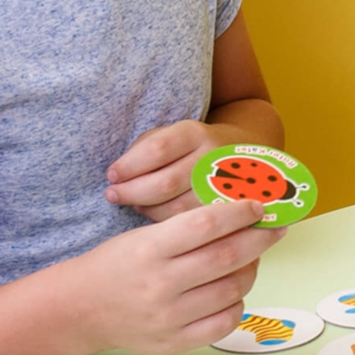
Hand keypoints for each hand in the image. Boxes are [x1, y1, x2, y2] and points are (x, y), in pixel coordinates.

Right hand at [64, 198, 282, 354]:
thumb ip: (190, 228)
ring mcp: (168, 317)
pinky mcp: (174, 343)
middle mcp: (159, 284)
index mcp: (149, 249)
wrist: (81, 308)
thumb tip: (245, 216)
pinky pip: (225, 322)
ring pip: (233, 289)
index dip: (239, 213)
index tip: (259, 207)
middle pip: (227, 257)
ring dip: (251, 270)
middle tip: (276, 229)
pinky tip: (233, 291)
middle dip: (260, 239)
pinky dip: (238, 303)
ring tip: (251, 259)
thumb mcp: (145, 235)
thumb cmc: (121, 264)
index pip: (205, 225)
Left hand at [105, 119, 237, 220]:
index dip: (129, 165)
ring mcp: (222, 185)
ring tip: (132, 202)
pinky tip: (151, 210)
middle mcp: (212, 158)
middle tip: (113, 194)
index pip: (158, 149)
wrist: (242, 154)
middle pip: (165, 182)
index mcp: (195, 133)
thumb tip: (119, 176)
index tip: (111, 175)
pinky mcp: (224, 208)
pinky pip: (187, 220)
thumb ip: (145, 149)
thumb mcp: (171, 133)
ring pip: (176, 207)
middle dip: (132, 191)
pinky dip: (162, 218)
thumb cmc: (191, 146)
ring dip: (145, 207)